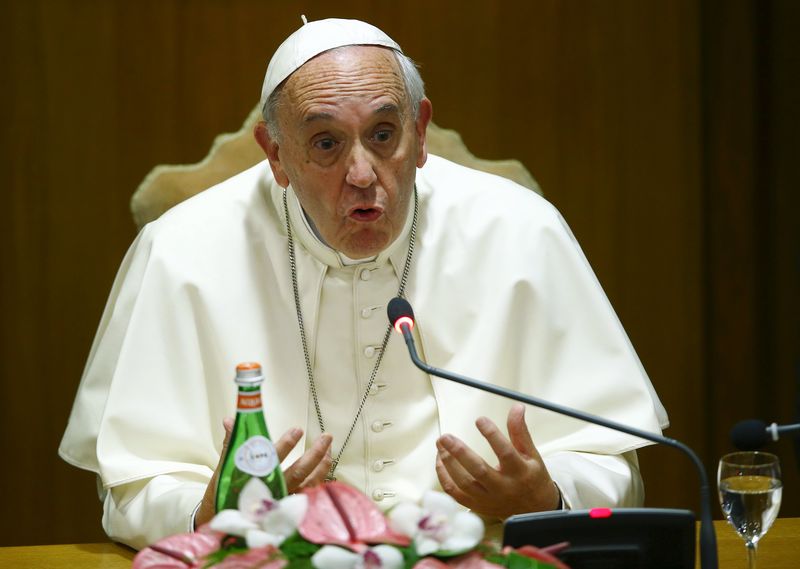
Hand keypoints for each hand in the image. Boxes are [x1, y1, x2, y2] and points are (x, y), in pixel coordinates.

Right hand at [195, 420, 332, 526]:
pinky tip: (325, 469)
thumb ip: (232, 444)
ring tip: (329, 449)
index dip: (285, 445)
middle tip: (326, 437)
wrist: (222, 522)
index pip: (272, 460)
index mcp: (256, 479)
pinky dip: (320, 482)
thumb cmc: (224, 494)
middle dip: (314, 454)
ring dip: (322, 466)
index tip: (297, 430)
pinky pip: (309, 496)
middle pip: (298, 472)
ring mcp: (283, 501)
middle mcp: (272, 491)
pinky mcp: (288, 508)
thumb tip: (230, 421)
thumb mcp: (225, 470)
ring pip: (308, 484)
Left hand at [435, 403, 558, 518]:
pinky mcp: (477, 506)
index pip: (505, 452)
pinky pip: (455, 494)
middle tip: (445, 437)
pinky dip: (444, 477)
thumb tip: (516, 407)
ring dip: (448, 463)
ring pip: (463, 483)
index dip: (492, 435)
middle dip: (459, 452)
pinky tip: (440, 460)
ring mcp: (488, 499)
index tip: (479, 419)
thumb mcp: (532, 453)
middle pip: (479, 470)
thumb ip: (520, 431)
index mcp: (519, 472)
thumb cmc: (531, 477)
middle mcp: (503, 487)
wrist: (533, 510)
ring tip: (441, 445)